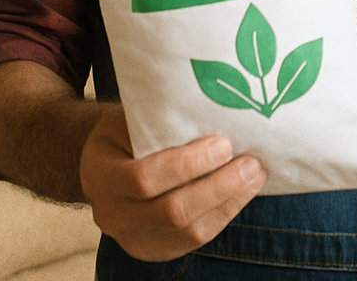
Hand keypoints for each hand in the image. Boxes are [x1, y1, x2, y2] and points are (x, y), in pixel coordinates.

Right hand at [80, 103, 266, 260]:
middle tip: (250, 163)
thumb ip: (159, 120)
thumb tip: (210, 107)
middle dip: (217, 187)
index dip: (186, 165)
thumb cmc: (126, 131)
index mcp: (100, 174)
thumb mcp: (130, 117)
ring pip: (187, 231)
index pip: (143, 179)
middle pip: (170, 212)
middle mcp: (112, 214)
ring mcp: (133, 238)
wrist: (107, 163)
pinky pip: (194, 240)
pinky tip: (244, 192)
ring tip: (256, 175)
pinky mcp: (156, 249)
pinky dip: (223, 214)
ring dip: (228, 202)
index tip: (223, 144)